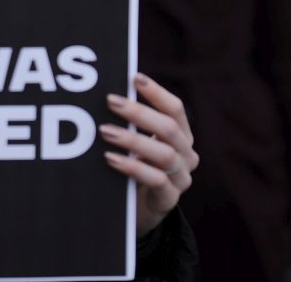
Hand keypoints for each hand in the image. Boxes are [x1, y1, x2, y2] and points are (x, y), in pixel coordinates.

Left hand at [100, 72, 198, 236]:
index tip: (134, 78)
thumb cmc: (135, 169)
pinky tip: (111, 158)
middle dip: (139, 112)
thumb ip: (130, 124)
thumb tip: (107, 95)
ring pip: (164, 154)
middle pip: (169, 128)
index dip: (157, 93)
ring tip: (105, 131)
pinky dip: (133, 167)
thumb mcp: (136, 145)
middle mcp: (186, 155)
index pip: (175, 109)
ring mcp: (181, 179)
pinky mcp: (169, 200)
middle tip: (111, 101)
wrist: (137, 213)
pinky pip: (156, 180)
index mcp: (181, 137)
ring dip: (133, 139)